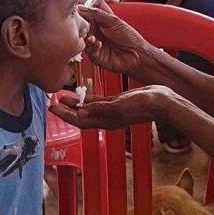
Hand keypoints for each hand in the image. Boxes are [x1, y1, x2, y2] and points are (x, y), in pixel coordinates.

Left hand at [49, 85, 175, 129]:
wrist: (161, 101)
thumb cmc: (142, 105)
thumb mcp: (119, 105)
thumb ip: (99, 109)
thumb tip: (80, 113)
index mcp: (106, 121)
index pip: (80, 121)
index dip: (65, 116)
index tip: (52, 108)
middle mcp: (107, 118)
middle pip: (81, 116)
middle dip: (66, 110)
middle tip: (53, 102)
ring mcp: (112, 110)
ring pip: (88, 108)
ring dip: (76, 103)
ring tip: (62, 96)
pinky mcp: (117, 102)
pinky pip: (98, 101)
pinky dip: (88, 98)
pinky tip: (81, 93)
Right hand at [76, 4, 158, 76]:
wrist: (136, 55)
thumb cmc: (130, 38)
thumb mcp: (113, 21)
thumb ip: (97, 13)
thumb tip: (82, 7)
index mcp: (100, 20)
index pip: (86, 13)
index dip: (81, 11)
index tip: (77, 10)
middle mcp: (96, 31)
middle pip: (81, 25)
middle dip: (81, 25)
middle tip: (83, 25)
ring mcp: (94, 42)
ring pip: (81, 37)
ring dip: (85, 36)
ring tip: (92, 37)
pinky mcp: (94, 54)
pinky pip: (87, 49)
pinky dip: (91, 46)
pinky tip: (99, 44)